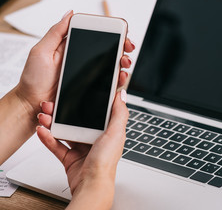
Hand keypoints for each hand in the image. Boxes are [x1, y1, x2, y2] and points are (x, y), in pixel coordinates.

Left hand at [15, 10, 134, 119]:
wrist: (32, 104)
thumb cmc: (33, 79)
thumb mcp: (41, 51)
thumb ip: (56, 32)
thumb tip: (70, 14)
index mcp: (73, 47)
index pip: (96, 37)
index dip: (111, 34)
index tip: (121, 33)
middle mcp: (83, 60)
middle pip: (109, 51)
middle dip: (122, 48)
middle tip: (126, 48)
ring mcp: (88, 75)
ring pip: (112, 67)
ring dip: (123, 63)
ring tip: (123, 63)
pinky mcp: (91, 89)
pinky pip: (108, 84)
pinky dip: (118, 81)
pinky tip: (119, 78)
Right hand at [37, 90, 127, 208]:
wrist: (91, 185)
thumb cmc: (106, 163)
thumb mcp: (116, 133)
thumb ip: (119, 113)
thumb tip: (121, 95)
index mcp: (108, 131)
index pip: (96, 112)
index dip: (86, 102)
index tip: (75, 94)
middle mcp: (95, 139)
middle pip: (78, 120)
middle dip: (64, 112)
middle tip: (52, 104)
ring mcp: (82, 148)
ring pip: (65, 131)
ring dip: (53, 123)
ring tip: (44, 116)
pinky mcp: (70, 157)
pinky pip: (57, 144)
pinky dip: (48, 138)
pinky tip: (42, 130)